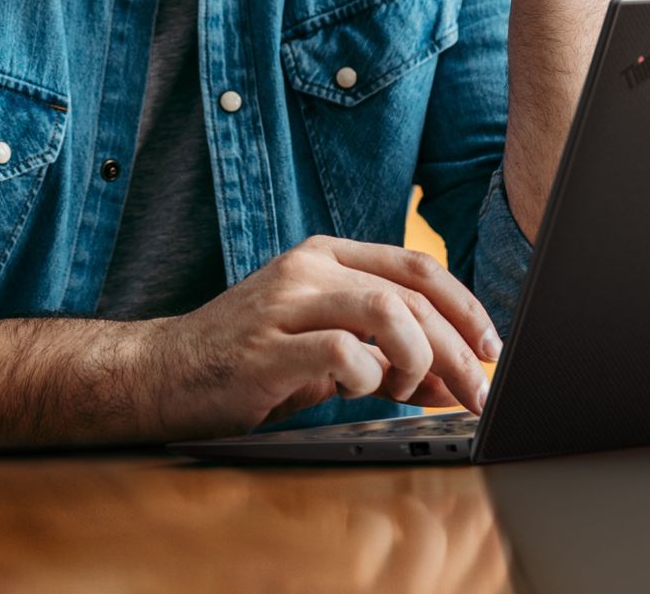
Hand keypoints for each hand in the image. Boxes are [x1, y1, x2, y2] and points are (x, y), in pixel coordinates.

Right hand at [140, 236, 501, 439]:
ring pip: (386, 313)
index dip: (466, 308)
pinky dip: (370, 378)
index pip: (416, 267)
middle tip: (475, 391)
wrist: (159, 374)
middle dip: (457, 349)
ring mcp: (284, 305)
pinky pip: (344, 352)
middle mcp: (307, 270)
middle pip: (411, 295)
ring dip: (419, 358)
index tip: (490, 349)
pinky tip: (360, 392)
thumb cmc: (242, 362)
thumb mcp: (322, 352)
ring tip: (410, 390)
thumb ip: (385, 360)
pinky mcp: (266, 349)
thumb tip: (450, 382)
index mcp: (324, 258)